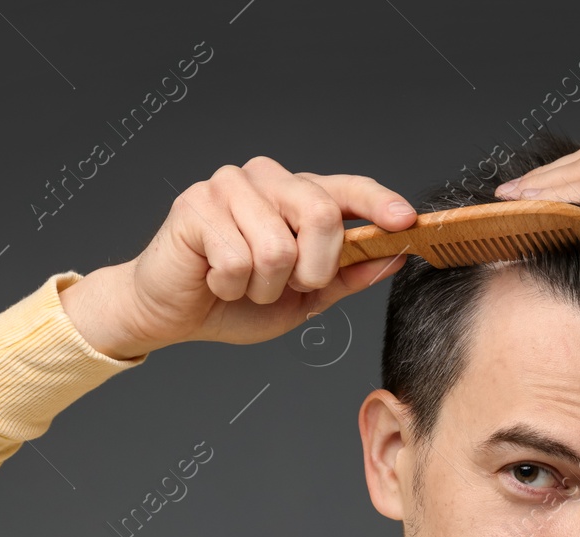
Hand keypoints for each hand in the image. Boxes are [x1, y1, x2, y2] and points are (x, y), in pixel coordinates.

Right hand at [60, 157, 418, 357]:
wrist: (172, 313)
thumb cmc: (236, 300)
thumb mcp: (306, 297)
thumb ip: (347, 275)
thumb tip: (394, 256)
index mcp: (297, 194)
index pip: (346, 188)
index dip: (379, 202)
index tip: (407, 221)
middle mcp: (266, 179)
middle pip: (319, 214)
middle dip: (312, 269)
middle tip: (288, 285)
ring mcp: (229, 186)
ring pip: (278, 247)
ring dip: (265, 286)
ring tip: (244, 284)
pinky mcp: (196, 205)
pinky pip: (238, 259)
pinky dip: (231, 286)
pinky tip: (215, 280)